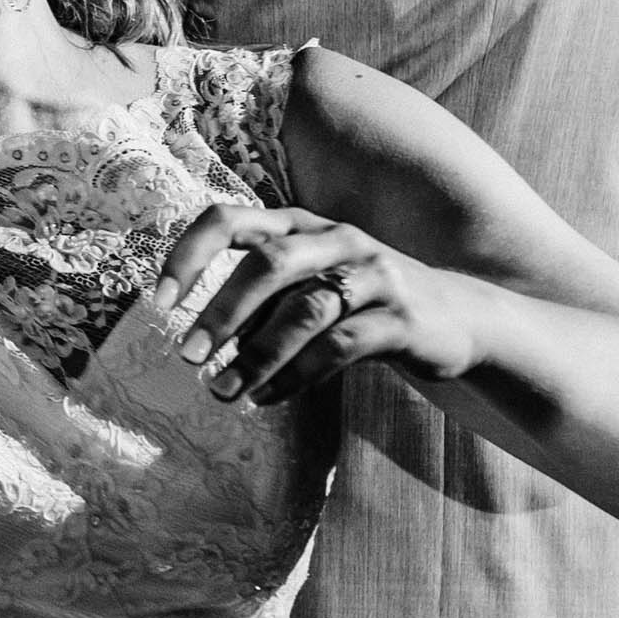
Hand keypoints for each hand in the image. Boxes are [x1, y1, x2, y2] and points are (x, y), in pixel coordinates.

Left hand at [154, 204, 476, 405]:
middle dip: (222, 311)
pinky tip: (268, 398)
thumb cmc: (356, 303)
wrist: (458, 317)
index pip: (228, 219)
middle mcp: (335, 238)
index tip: (160, 301)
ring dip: (256, 356)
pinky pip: (340, 346)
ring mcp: (373, 273)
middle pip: (268, 262)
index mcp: (298, 224)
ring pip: (304, 310)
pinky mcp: (402, 317)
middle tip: (189, 356)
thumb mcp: (306, 285)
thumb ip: (259, 300)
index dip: (189, 254)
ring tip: (223, 391)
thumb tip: (197, 342)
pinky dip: (297, 376)